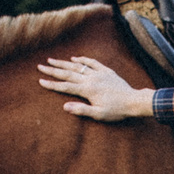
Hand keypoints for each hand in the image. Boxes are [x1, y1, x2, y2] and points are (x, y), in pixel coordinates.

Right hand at [37, 55, 152, 120]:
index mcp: (87, 90)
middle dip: (53, 70)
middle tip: (40, 66)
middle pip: (68, 73)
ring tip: (52, 60)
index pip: (65, 86)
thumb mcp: (99, 114)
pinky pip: (92, 63)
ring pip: (78, 66)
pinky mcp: (106, 71)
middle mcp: (91, 79)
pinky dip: (83, 60)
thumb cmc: (116, 111)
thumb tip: (65, 106)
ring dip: (64, 63)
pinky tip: (75, 58)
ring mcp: (99, 73)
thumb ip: (82, 110)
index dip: (52, 84)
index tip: (40, 81)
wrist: (133, 101)